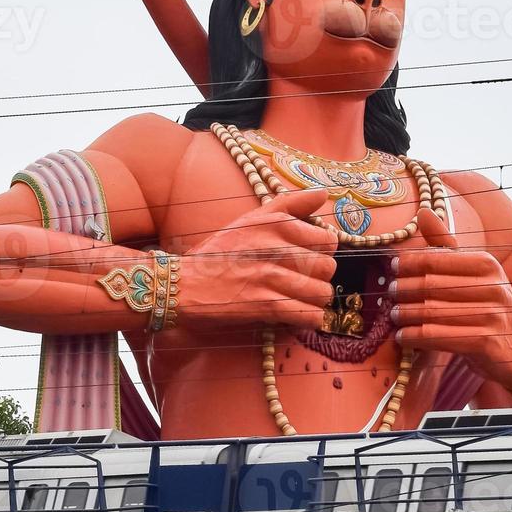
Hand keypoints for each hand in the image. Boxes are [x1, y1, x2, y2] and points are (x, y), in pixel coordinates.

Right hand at [179, 189, 336, 331]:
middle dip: (319, 278)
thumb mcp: (251, 218)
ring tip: (299, 300)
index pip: (328, 240)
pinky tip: (296, 316)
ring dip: (314, 301)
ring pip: (321, 293)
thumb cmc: (219, 252)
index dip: (322, 253)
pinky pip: (307, 315)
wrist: (183, 284)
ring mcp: (270, 276)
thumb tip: (323, 192)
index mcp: (276, 223)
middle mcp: (276, 246)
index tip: (308, 259)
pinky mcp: (264, 305)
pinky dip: (308, 319)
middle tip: (302, 282)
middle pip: (328, 267)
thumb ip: (290, 204)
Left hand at [390, 209, 511, 386]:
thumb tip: (422, 212)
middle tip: (389, 293)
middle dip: (405, 289)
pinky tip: (403, 337)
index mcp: (487, 264)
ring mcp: (491, 316)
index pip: (438, 259)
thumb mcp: (474, 272)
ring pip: (433, 312)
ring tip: (393, 315)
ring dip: (406, 314)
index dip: (411, 262)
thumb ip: (446, 245)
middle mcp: (492, 287)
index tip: (393, 266)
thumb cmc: (490, 305)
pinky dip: (416, 337)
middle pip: (432, 285)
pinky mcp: (486, 343)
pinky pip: (440, 337)